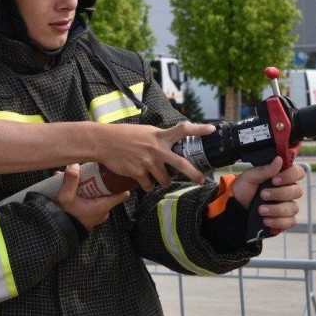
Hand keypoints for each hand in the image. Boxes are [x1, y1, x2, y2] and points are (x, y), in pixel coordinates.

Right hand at [54, 163, 129, 230]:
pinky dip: (84, 194)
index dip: (120, 182)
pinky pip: (91, 201)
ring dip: (88, 187)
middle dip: (98, 181)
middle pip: (108, 192)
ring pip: (98, 195)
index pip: (122, 194)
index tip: (114, 172)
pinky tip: (70, 188)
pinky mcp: (90, 216)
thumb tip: (75, 164)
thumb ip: (70, 180)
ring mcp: (97, 215)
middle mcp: (103, 211)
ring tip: (73, 179)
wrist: (56, 232)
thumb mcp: (65, 197)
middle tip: (87, 172)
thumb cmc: (65, 216)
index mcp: (103, 206)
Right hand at [94, 121, 215, 190]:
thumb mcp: (144, 131)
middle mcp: (156, 149)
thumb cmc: (123, 135)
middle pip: (181, 164)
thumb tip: (170, 144)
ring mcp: (148, 161)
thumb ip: (159, 138)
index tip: (212, 130)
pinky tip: (143, 180)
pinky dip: (147, 185)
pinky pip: (149, 185)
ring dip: (163, 181)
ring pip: (164, 180)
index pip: (182, 129)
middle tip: (202, 180)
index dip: (199, 129)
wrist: (103, 142)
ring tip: (158, 178)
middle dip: (194, 174)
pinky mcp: (138, 172)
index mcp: (159, 136)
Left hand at [231, 157, 304, 232]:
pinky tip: (266, 220)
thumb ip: (265, 169)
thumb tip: (279, 159)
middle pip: (297, 191)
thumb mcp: (250, 176)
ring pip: (293, 208)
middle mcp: (288, 190)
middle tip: (262, 195)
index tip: (275, 180)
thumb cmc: (245, 187)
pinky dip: (278, 221)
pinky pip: (290, 221)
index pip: (298, 173)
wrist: (236, 204)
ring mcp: (288, 205)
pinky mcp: (285, 218)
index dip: (290, 176)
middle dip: (279, 194)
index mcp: (282, 176)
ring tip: (261, 210)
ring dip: (277, 209)